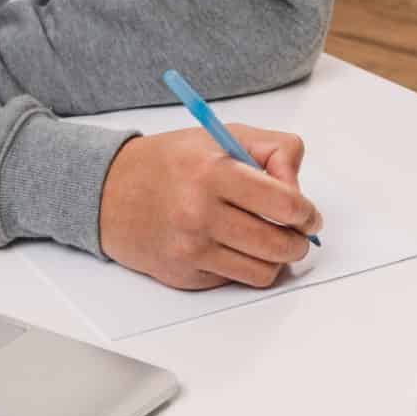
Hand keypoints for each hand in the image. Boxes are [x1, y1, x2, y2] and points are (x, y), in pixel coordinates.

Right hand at [97, 126, 320, 289]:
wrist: (109, 193)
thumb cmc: (170, 162)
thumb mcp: (222, 135)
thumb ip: (274, 151)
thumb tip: (298, 192)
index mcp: (212, 172)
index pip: (284, 203)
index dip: (306, 212)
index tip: (308, 214)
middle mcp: (199, 213)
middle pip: (279, 245)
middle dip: (298, 241)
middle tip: (297, 232)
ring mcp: (190, 249)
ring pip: (263, 271)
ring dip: (275, 258)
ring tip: (268, 240)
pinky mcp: (183, 276)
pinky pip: (235, 279)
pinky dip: (242, 265)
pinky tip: (230, 245)